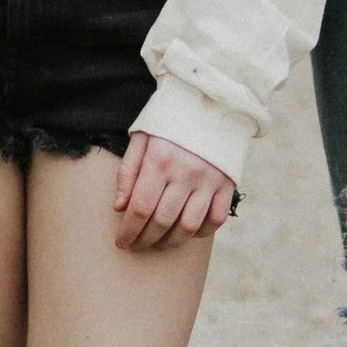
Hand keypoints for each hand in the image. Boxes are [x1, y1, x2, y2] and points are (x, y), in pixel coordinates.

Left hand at [112, 131, 234, 248]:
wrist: (211, 100)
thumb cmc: (170, 120)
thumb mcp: (142, 137)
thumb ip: (128, 172)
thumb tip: (119, 208)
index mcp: (160, 159)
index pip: (140, 207)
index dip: (128, 231)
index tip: (121, 242)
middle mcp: (186, 172)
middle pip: (162, 221)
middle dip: (145, 240)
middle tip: (136, 245)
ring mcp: (210, 180)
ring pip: (189, 226)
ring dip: (170, 242)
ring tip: (158, 243)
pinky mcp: (227, 184)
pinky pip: (215, 220)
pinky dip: (201, 232)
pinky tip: (187, 232)